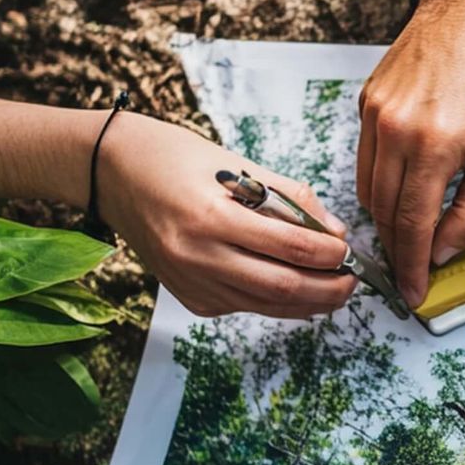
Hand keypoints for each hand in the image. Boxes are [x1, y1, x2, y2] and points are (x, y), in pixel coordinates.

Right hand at [96, 114, 357, 317]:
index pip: (289, 247)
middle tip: (353, 281)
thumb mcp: (235, 164)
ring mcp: (191, 283)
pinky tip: (299, 290)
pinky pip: (245, 306)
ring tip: (335, 289)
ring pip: (266, 306)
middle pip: (282, 289)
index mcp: (209, 216)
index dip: (329, 254)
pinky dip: (277, 302)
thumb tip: (334, 232)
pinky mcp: (191, 299)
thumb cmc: (174, 158)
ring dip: (309, 302)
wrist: (110, 173)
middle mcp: (197, 256)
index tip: (349, 250)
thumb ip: (289, 198)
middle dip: (328, 289)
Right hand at [358, 0, 464, 307]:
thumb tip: (444, 249)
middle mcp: (395, 132)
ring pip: (368, 191)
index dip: (412, 266)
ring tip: (408, 236)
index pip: (413, 226)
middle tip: (412, 271)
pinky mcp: (365, 104)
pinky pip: (365, 161)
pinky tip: (402, 190)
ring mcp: (374, 116)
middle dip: (398, 250)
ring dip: (386, 221)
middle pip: (385, 214)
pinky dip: (380, 186)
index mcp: (433, 146)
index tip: (413, 292)